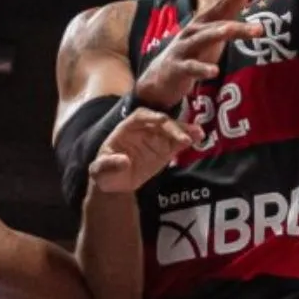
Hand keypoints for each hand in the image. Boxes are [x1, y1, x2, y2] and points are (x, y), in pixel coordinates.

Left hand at [88, 108, 202, 193]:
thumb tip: (124, 161)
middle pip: (160, 122)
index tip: (163, 121)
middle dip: (173, 128)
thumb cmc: (104, 172)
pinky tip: (199, 138)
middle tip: (184, 138)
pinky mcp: (165, 150)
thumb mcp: (100, 170)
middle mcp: (144, 129)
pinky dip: (188, 140)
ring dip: (185, 130)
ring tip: (199, 134)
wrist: (115, 182)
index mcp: (126, 128)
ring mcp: (156, 139)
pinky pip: (178, 143)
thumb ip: (108, 164)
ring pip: (172, 130)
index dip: (152, 117)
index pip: (140, 116)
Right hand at [132, 0, 261, 109]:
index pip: (220, 6)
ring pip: (203, 39)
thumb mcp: (211, 34)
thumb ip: (228, 16)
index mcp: (203, 23)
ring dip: (217, 34)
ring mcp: (184, 48)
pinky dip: (202, 69)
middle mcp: (193, 31)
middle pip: (217, 25)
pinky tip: (214, 71)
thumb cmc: (192, 52)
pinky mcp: (177, 67)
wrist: (160, 78)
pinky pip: (191, 68)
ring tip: (230, 31)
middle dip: (237, 26)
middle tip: (260, 28)